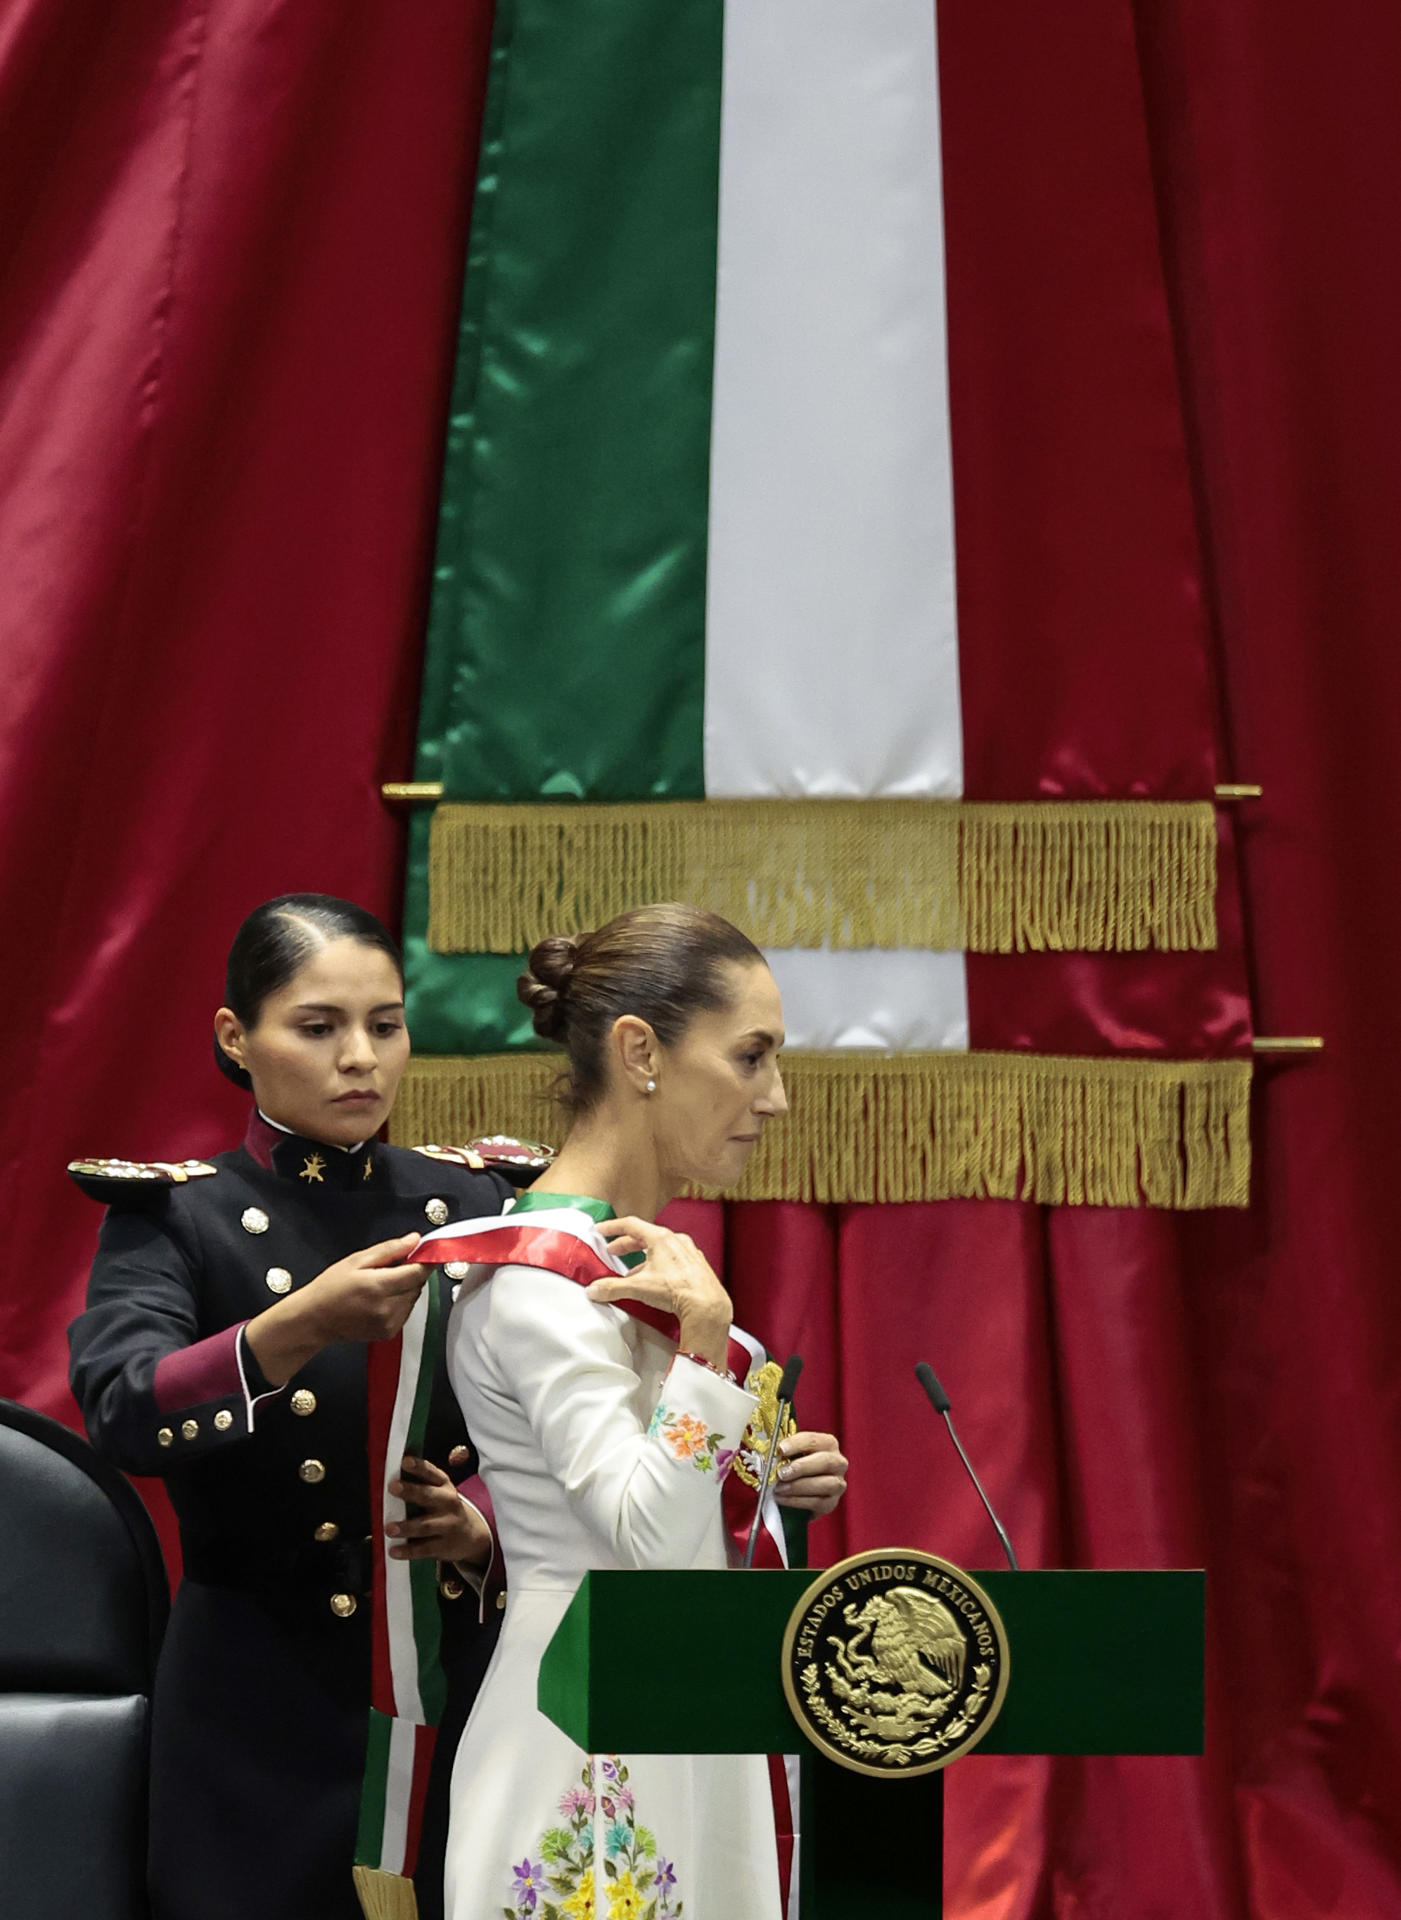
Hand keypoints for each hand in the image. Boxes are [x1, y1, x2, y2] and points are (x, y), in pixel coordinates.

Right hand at [244, 1234, 428, 1385]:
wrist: (315, 1319)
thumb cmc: (330, 1288)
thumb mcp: (357, 1260)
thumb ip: (389, 1249)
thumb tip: (414, 1240)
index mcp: (378, 1287)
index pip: (418, 1272)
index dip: (426, 1260)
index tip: (428, 1252)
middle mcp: (386, 1308)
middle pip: (417, 1285)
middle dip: (410, 1273)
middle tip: (390, 1267)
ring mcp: (389, 1323)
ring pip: (414, 1298)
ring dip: (405, 1288)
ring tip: (380, 1284)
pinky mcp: (389, 1332)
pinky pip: (406, 1311)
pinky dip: (400, 1302)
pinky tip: (380, 1299)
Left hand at [387, 1455, 491, 1567]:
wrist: (472, 1535)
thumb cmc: (445, 1509)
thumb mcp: (440, 1493)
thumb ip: (421, 1485)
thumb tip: (391, 1476)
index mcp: (444, 1486)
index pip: (432, 1473)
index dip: (419, 1467)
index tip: (405, 1462)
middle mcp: (448, 1503)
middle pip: (429, 1496)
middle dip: (411, 1491)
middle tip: (393, 1487)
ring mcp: (448, 1525)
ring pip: (426, 1525)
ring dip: (407, 1526)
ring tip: (390, 1528)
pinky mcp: (444, 1546)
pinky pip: (425, 1549)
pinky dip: (408, 1551)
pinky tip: (394, 1551)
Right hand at [588, 1218, 732, 1368]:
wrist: (707, 1304)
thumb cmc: (677, 1289)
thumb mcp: (638, 1287)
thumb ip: (613, 1287)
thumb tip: (595, 1290)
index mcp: (661, 1238)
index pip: (631, 1224)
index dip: (612, 1226)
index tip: (602, 1229)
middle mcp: (676, 1240)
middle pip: (645, 1235)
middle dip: (626, 1244)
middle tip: (613, 1250)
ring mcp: (688, 1252)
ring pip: (660, 1248)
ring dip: (643, 1257)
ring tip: (632, 1271)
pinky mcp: (696, 1265)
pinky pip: (673, 1259)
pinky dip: (659, 1264)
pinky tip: (655, 1279)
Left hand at [775, 1430, 847, 1515]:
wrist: (800, 1492)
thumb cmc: (795, 1467)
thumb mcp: (791, 1455)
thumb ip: (784, 1452)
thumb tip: (768, 1451)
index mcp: (827, 1444)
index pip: (814, 1440)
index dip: (797, 1444)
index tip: (781, 1449)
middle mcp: (838, 1463)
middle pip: (826, 1461)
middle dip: (801, 1467)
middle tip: (781, 1473)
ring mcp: (837, 1484)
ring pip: (825, 1484)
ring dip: (798, 1486)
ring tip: (779, 1488)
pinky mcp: (830, 1503)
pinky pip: (817, 1502)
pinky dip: (796, 1501)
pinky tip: (782, 1498)